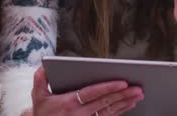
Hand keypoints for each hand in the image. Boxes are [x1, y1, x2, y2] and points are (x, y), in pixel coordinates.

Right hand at [29, 66, 143, 115]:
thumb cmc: (42, 114)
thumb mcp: (37, 96)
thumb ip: (40, 79)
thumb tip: (45, 65)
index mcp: (68, 103)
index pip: (92, 93)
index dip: (108, 88)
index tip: (122, 83)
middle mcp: (80, 114)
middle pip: (105, 102)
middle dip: (123, 95)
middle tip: (138, 88)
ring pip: (110, 112)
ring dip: (125, 103)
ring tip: (138, 95)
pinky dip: (120, 111)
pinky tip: (130, 105)